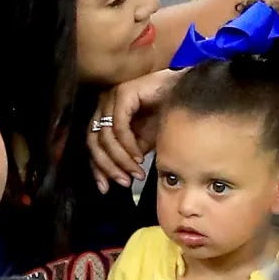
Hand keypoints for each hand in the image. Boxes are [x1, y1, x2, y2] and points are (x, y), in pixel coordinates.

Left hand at [87, 69, 183, 193]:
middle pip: (93, 143)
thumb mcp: (146, 141)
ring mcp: (111, 98)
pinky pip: (119, 126)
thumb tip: (124, 176)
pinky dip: (128, 145)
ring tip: (136, 172)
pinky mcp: (122, 93)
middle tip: (124, 181)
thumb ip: (131, 156)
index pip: (93, 147)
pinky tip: (139, 156)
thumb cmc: (167, 113)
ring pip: (104, 137)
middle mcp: (104, 106)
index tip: (105, 189)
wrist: (185, 91)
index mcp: (105, 117)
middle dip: (107, 167)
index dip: (97, 169)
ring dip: (120, 159)